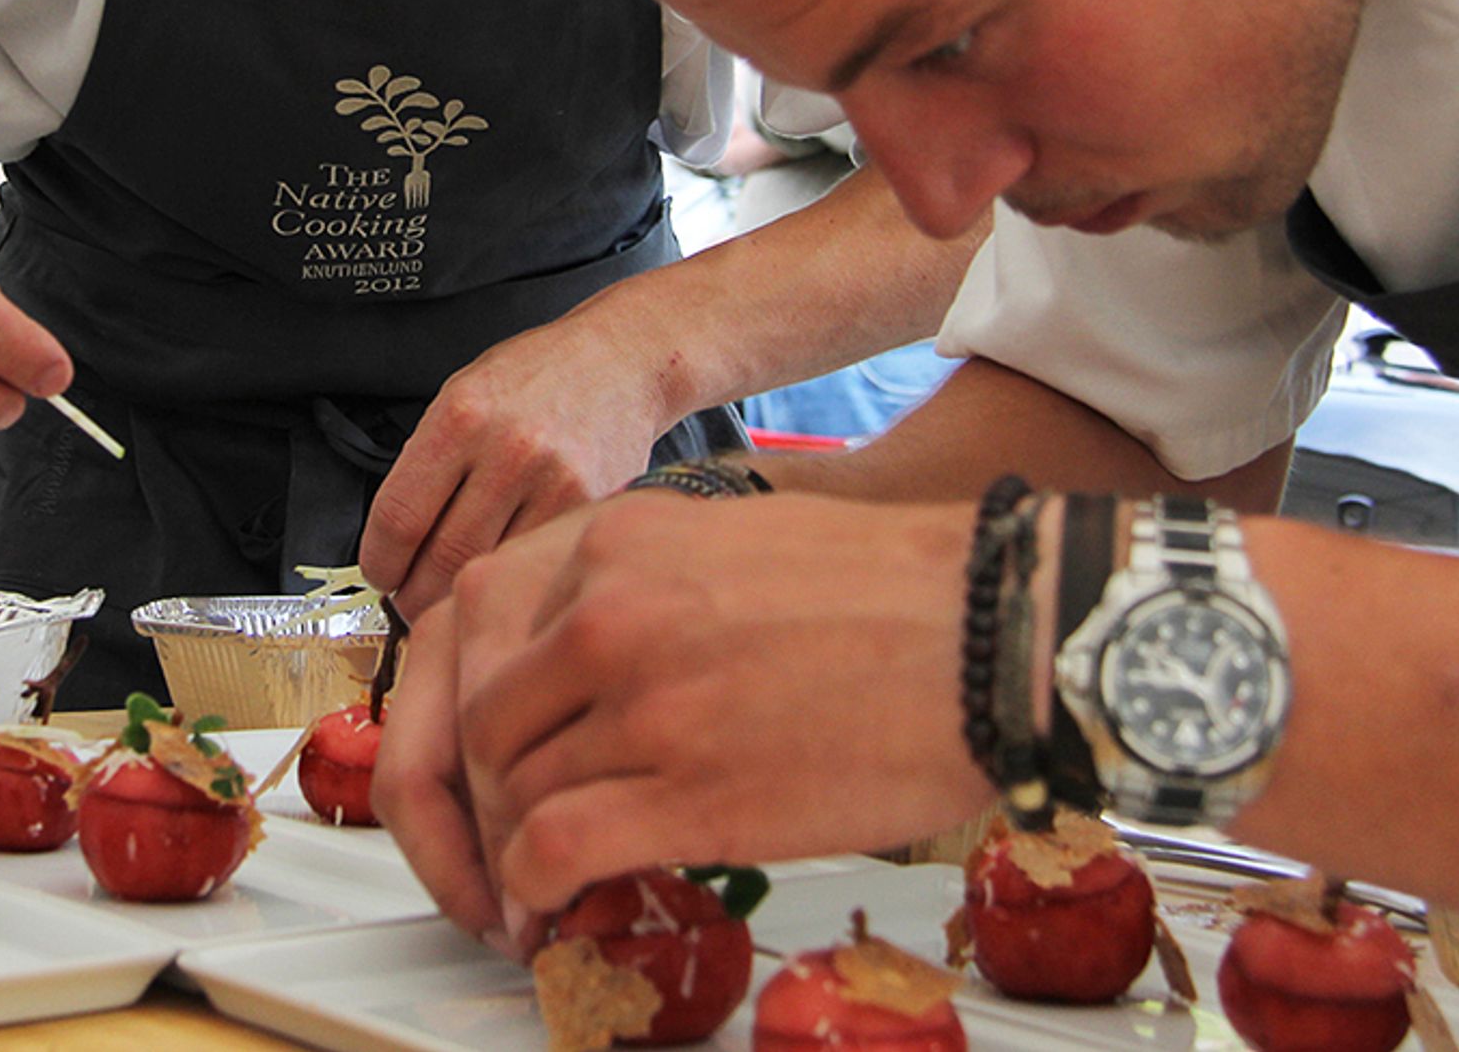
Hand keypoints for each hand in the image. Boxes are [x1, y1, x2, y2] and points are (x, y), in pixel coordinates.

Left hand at [358, 312, 678, 617]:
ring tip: (453, 591)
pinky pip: (534, 565)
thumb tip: (393, 543)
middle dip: (415, 593)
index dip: (379, 561)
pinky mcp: (591, 507)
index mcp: (460, 417)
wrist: (618, 363)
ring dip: (462, 596)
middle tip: (411, 597)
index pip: (398, 517)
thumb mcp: (461, 396)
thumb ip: (426, 465)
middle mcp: (508, 448)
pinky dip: (511, 582)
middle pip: (440, 558)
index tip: (380, 572)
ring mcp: (555, 482)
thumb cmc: (534, 379)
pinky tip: (502, 576)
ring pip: (490, 571)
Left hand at [379, 493, 986, 938]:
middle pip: (481, 722)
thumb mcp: (728, 545)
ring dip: (504, 857)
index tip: (482, 767)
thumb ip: (639, 593)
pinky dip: (531, 894)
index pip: (479, 636)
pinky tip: (547, 916)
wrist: (989, 629)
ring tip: (524, 894)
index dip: (468, 717)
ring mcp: (643, 699)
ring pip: (511, 791)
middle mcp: (608, 610)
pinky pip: (553, 849)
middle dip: (473, 802)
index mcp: (614, 542)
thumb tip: (584, 676)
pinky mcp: (684, 787)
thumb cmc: (887, 591)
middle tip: (488, 852)